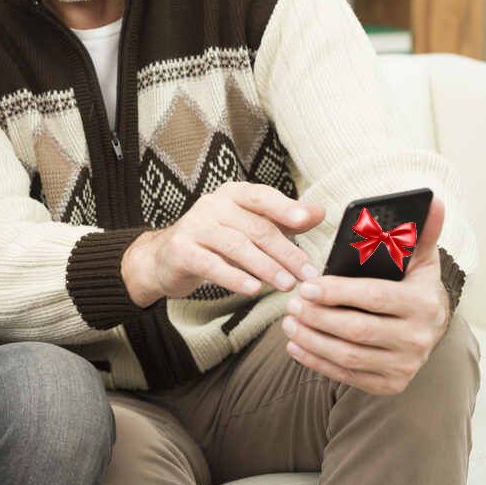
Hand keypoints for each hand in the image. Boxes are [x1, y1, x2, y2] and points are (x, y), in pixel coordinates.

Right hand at [121, 182, 325, 306]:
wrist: (165, 259)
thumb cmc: (216, 241)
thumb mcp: (249, 226)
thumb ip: (283, 219)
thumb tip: (320, 211)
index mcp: (232, 194)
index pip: (262, 197)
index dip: (285, 207)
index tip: (306, 220)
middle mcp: (212, 205)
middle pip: (255, 227)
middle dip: (285, 252)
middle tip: (307, 274)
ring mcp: (194, 227)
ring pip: (236, 246)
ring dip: (265, 267)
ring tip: (287, 285)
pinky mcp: (181, 251)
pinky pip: (211, 265)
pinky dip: (234, 277)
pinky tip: (253, 289)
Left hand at [283, 196, 450, 394]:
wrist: (430, 329)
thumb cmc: (412, 284)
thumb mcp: (420, 257)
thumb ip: (419, 230)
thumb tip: (433, 199)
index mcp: (424, 304)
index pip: (374, 298)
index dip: (337, 293)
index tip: (307, 286)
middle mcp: (419, 340)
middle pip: (357, 330)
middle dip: (318, 317)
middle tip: (290, 303)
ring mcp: (405, 366)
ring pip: (348, 356)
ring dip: (312, 339)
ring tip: (288, 321)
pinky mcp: (390, 384)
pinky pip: (347, 376)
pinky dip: (316, 361)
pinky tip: (296, 345)